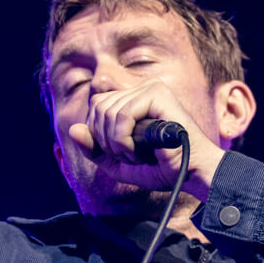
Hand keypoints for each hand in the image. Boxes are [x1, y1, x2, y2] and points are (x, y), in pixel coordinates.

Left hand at [66, 79, 225, 200]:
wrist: (191, 173)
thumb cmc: (162, 168)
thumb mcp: (118, 163)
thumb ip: (94, 148)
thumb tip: (72, 129)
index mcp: (134, 100)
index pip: (97, 104)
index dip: (98, 133)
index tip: (119, 153)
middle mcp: (142, 90)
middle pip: (98, 106)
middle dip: (105, 139)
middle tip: (128, 156)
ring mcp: (150, 89)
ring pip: (107, 111)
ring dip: (116, 143)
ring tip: (136, 155)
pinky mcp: (157, 94)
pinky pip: (121, 115)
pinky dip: (122, 139)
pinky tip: (137, 151)